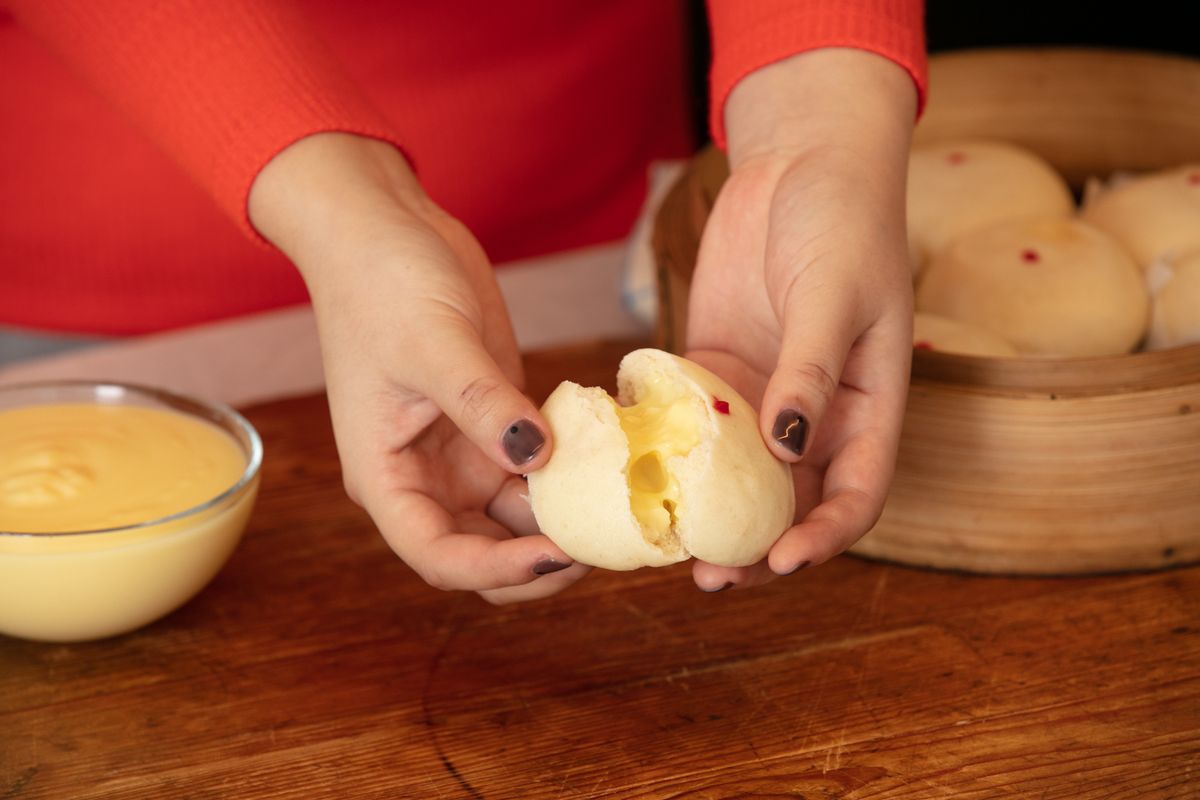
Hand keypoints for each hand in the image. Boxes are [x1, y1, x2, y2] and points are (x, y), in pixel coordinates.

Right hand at [249, 133, 588, 602]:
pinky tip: (613, 470)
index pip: (437, 554)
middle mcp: (424, 478)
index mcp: (387, 477)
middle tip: (602, 547)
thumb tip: (537, 458)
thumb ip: (483, 404)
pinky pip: (537, 472)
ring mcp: (463, 454)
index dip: (495, 570)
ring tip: (620, 515)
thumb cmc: (383, 283)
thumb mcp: (434, 343)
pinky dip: (570, 480)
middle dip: (536, 564)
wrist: (386, 228)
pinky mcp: (496, 423)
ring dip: (561, 525)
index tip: (554, 556)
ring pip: (515, 520)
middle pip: (482, 552)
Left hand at [686, 49, 917, 590]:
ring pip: (736, 479)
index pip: (857, 494)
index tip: (781, 561)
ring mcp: (762, 397)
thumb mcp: (836, 292)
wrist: (799, 161)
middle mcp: (815, 415)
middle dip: (755, 548)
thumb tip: (788, 451)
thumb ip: (812, 371)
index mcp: (868, 406)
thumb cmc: (842, 219)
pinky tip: (633, 476)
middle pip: (790, 504)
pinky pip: (691, 428)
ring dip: (706, 515)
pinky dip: (669, 458)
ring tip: (664, 544)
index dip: (824, 538)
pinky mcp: (716, 371)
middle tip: (709, 576)